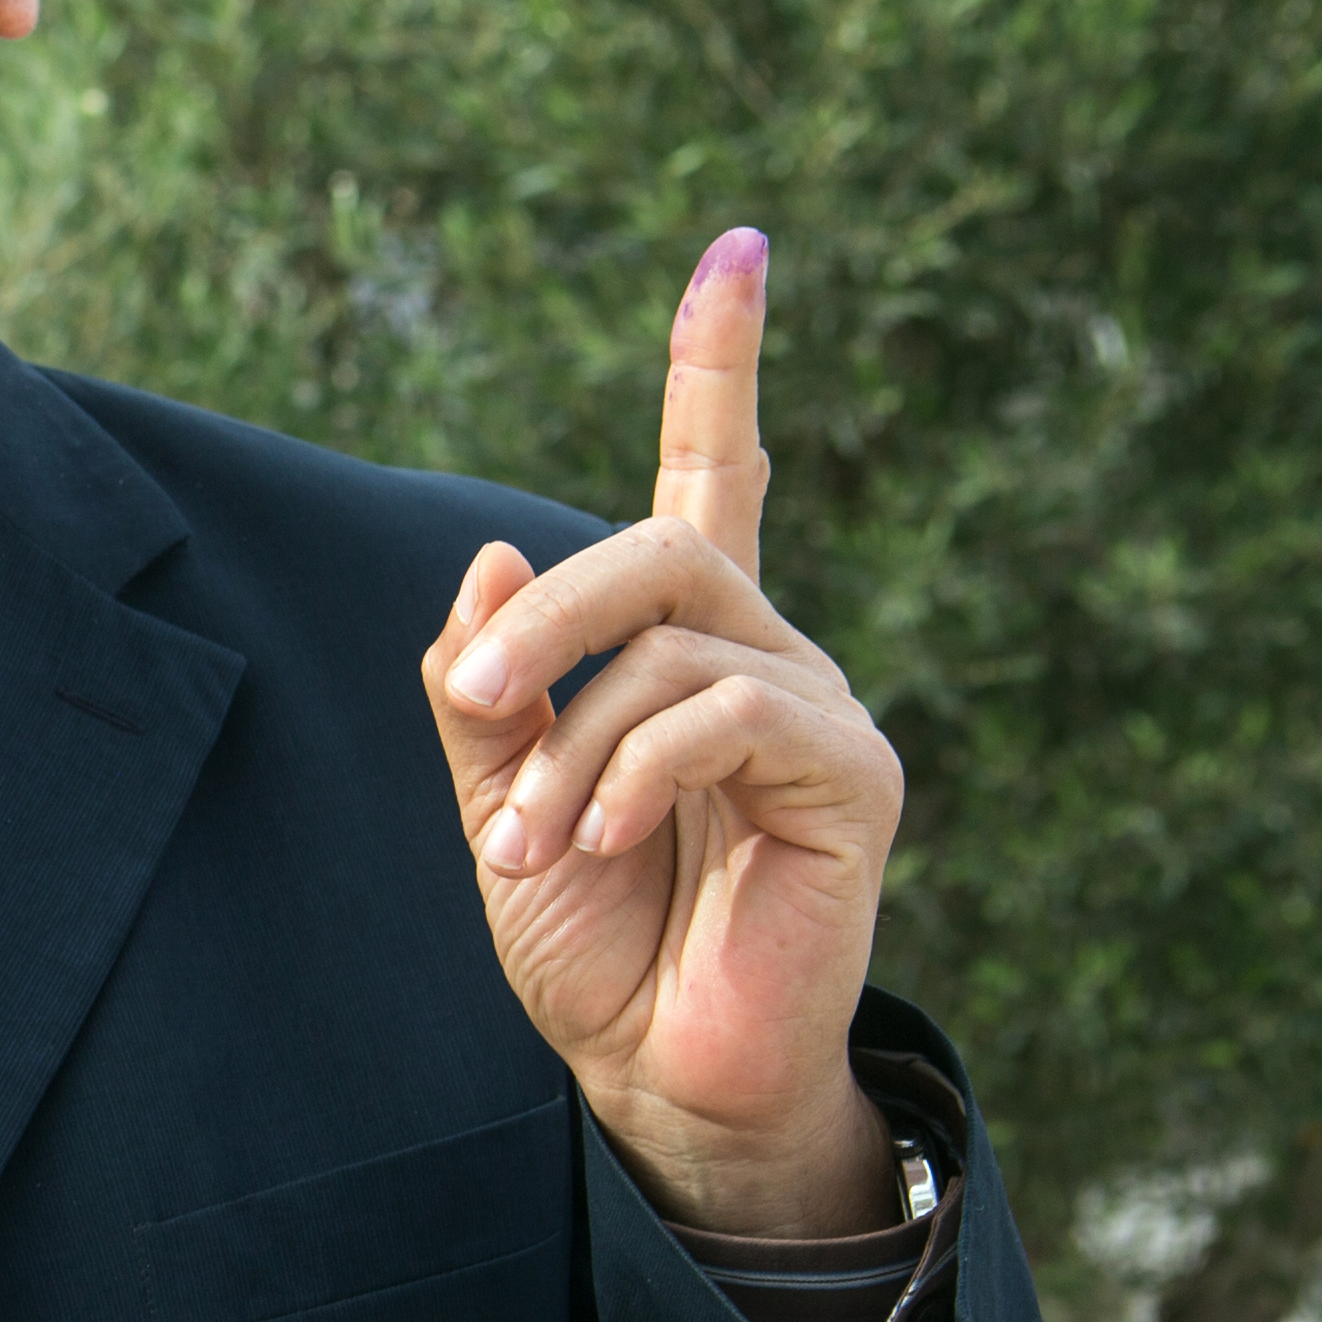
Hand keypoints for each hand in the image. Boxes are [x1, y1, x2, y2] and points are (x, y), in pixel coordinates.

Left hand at [423, 230, 906, 1238]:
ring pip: (677, 645)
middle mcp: (766, 658)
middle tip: (467, 697)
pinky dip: (636, 771)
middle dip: (546, 616)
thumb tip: (491, 552)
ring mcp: (819, 713)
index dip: (722, 363)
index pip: (718, 474)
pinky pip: (729, 716)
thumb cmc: (589, 943)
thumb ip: (488, 688)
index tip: (738, 245)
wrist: (657, 1076)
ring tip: (526, 845)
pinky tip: (603, 842)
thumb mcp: (499, 806)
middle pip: (662, 548)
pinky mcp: (854, 779)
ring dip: (570, 745)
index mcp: (683, 651)